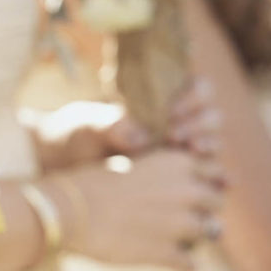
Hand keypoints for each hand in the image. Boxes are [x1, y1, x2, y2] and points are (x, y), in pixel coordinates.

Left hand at [36, 78, 222, 170]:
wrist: (59, 167)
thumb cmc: (73, 136)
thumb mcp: (87, 126)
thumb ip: (112, 125)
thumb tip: (141, 137)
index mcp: (158, 100)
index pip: (196, 89)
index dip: (194, 97)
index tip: (172, 111)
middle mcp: (173, 123)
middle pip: (210, 116)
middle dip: (201, 123)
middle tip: (176, 136)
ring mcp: (175, 151)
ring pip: (211, 143)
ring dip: (207, 146)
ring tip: (190, 151)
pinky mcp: (173, 178)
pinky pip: (202, 176)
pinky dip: (211, 176)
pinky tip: (211, 181)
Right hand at [58, 149, 224, 270]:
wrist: (66, 211)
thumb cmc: (89, 185)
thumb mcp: (130, 165)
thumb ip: (161, 175)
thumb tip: (179, 194)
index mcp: (179, 163)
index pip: (214, 173)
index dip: (199, 183)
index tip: (182, 193)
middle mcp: (188, 191)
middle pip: (215, 203)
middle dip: (200, 210)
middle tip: (178, 219)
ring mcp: (180, 224)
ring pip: (209, 234)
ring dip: (193, 238)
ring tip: (172, 241)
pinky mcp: (166, 254)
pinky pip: (190, 265)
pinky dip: (181, 266)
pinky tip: (166, 263)